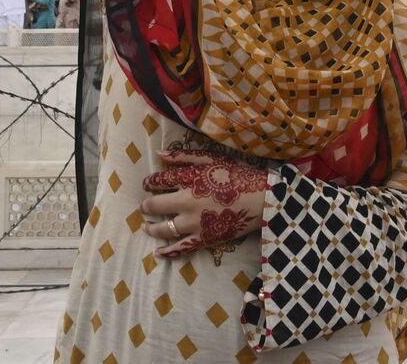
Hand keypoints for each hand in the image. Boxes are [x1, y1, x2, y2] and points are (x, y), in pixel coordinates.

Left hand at [139, 148, 267, 259]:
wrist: (262, 199)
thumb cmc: (239, 174)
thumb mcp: (212, 158)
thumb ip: (185, 156)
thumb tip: (159, 154)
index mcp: (189, 179)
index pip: (159, 180)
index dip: (150, 182)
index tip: (147, 184)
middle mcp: (187, 201)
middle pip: (156, 205)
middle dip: (146, 206)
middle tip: (144, 207)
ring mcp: (194, 222)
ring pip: (164, 228)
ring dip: (151, 228)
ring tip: (147, 227)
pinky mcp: (204, 239)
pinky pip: (181, 248)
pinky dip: (167, 252)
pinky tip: (158, 253)